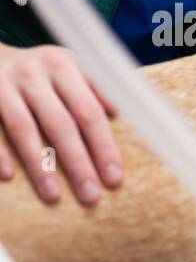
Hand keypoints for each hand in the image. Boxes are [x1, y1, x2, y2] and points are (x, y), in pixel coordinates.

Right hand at [0, 44, 121, 204]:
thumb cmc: (41, 72)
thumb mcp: (69, 68)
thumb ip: (96, 88)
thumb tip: (119, 112)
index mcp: (64, 66)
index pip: (89, 112)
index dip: (104, 147)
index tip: (114, 178)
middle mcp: (34, 73)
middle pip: (60, 123)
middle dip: (78, 163)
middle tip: (90, 196)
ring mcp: (2, 83)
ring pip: (23, 128)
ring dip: (39, 165)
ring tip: (53, 196)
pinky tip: (8, 175)